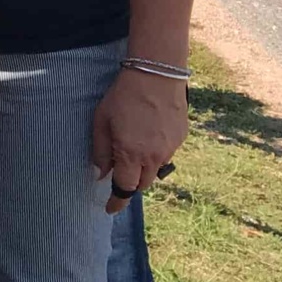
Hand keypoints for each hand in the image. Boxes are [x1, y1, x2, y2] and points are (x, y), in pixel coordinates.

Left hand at [90, 65, 187, 211]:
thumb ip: (101, 151)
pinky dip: (156, 152)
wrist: (157, 73)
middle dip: (130, 183)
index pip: (125, 189)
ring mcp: (170, 148)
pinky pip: (167, 154)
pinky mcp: (181, 138)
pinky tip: (149, 133)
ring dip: (144, 167)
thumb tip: (101, 174)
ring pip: (156, 169)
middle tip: (120, 172)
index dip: (117, 201)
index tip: (109, 208)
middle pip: (142, 184)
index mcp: (131, 155)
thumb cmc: (123, 95)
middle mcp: (154, 157)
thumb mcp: (102, 121)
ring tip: (134, 147)